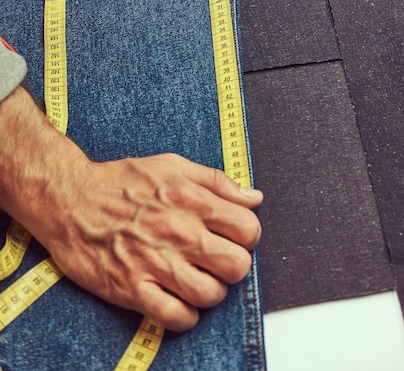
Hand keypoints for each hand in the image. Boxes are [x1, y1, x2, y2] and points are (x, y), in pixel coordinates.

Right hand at [0, 87, 262, 330]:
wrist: (69, 199)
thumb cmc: (120, 181)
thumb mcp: (172, 165)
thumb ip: (217, 181)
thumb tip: (254, 197)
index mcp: (190, 200)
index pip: (248, 229)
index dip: (247, 235)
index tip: (233, 236)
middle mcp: (177, 232)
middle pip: (237, 265)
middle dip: (233, 265)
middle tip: (217, 260)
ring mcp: (155, 262)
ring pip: (211, 294)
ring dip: (211, 291)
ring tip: (198, 280)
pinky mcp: (131, 288)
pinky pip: (176, 317)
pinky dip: (185, 315)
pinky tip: (179, 300)